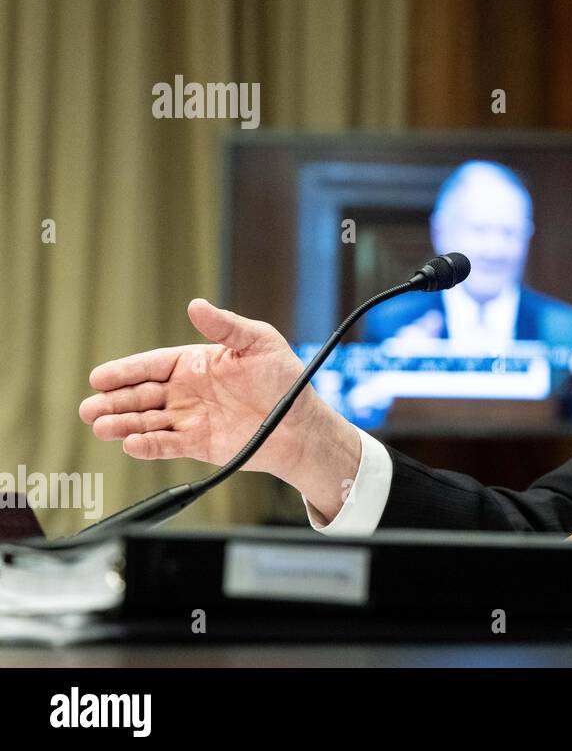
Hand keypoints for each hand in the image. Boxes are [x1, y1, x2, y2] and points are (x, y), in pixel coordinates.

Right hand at [78, 299, 351, 497]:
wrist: (303, 423)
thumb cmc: (285, 379)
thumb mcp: (259, 342)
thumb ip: (225, 326)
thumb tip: (195, 305)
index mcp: (196, 364)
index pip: (152, 365)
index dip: (125, 371)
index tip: (99, 377)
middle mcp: (187, 391)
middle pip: (141, 395)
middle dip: (114, 401)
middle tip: (89, 407)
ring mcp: (191, 418)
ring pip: (148, 421)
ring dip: (123, 424)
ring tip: (100, 426)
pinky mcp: (198, 443)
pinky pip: (167, 445)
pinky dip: (148, 445)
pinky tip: (130, 444)